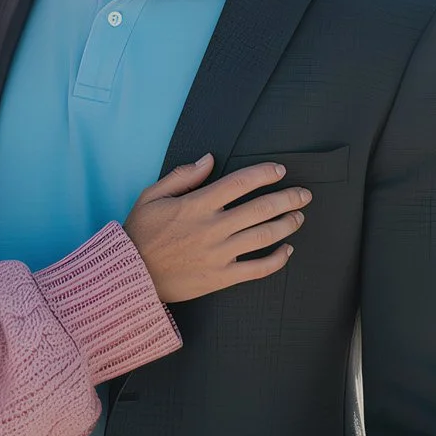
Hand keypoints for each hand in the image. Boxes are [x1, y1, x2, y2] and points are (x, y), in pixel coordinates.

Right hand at [123, 155, 309, 303]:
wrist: (131, 275)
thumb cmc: (140, 233)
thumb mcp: (151, 196)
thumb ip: (182, 176)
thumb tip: (209, 159)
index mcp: (197, 205)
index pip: (240, 183)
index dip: (264, 174)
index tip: (280, 170)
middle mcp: (212, 228)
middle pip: (261, 209)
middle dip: (288, 199)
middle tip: (304, 195)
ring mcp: (219, 254)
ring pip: (264, 236)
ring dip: (287, 224)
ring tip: (299, 217)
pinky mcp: (221, 277)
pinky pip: (257, 269)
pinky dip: (277, 260)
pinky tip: (287, 251)